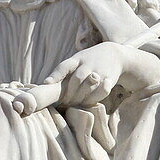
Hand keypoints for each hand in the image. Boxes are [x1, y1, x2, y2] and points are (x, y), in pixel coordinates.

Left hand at [45, 42, 159, 107]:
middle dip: (70, 94)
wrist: (115, 55)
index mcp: (77, 59)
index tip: (46, 83)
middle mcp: (88, 64)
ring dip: (81, 98)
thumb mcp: (76, 62)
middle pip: (76, 80)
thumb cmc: (88, 62)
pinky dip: (95, 98)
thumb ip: (63, 72)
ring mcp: (100, 71)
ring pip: (89, 87)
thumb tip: (44, 86)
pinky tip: (89, 101)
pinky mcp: (110, 79)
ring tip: (75, 104)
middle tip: (64, 103)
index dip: (55, 75)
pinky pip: (102, 91)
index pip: (64, 66)